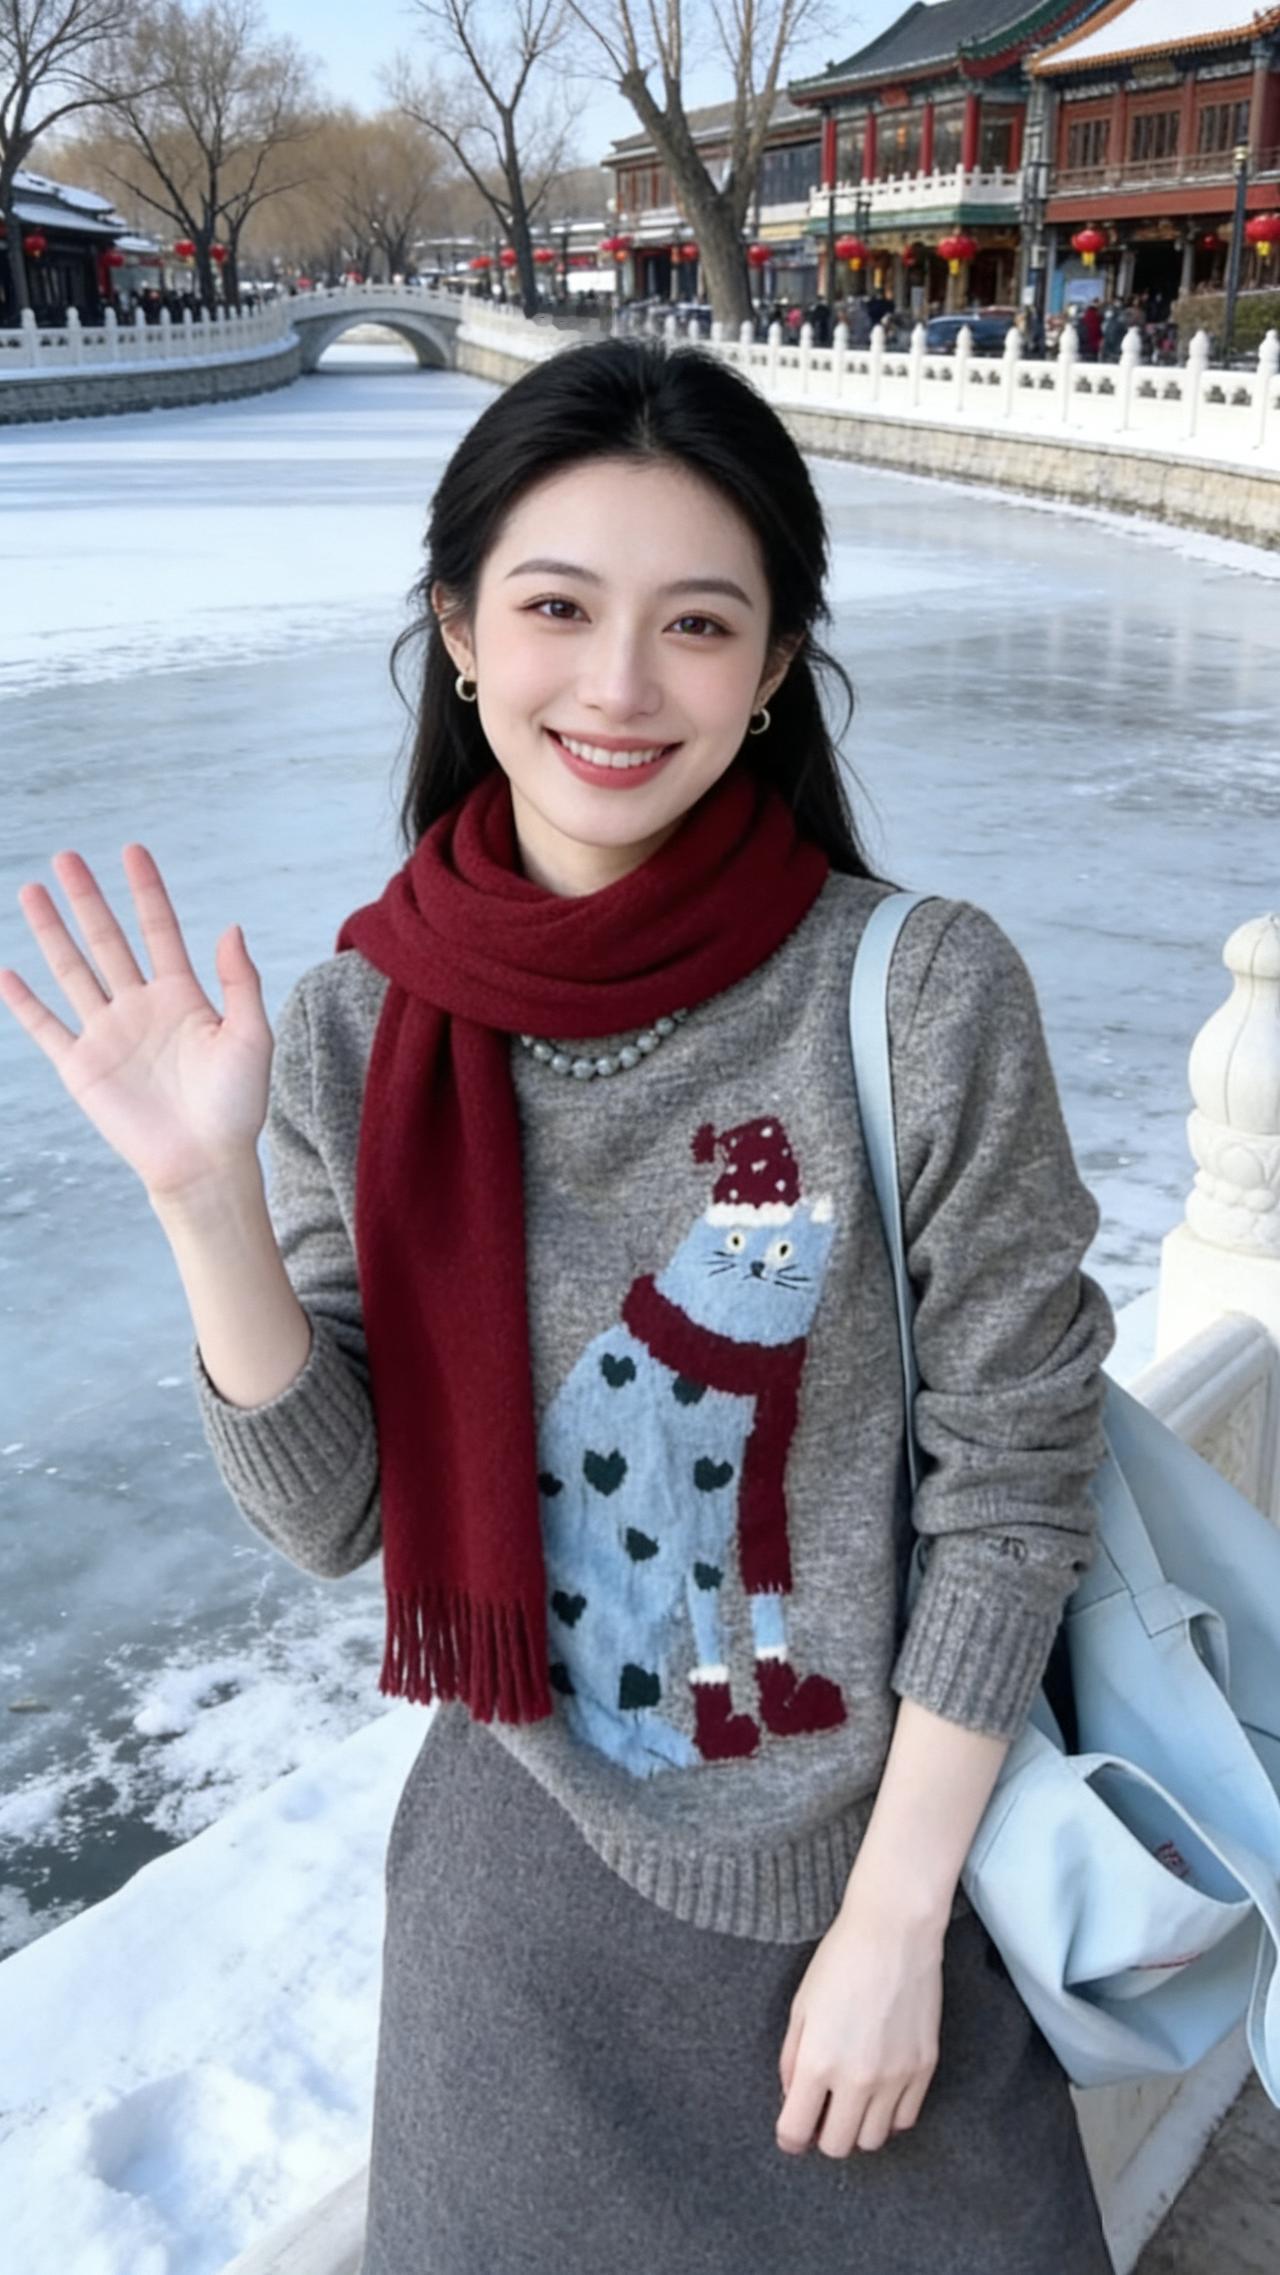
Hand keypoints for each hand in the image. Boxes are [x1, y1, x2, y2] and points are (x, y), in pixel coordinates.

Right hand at [0, 844, 271, 1203]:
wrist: (204, 1162)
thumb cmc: (235, 1106)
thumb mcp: (250, 1037)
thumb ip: (240, 982)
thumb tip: (230, 926)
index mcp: (183, 996)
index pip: (159, 930)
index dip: (146, 891)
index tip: (133, 851)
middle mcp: (140, 1007)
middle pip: (108, 940)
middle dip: (87, 899)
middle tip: (66, 856)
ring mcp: (108, 1034)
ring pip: (72, 970)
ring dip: (52, 932)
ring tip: (32, 892)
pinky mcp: (82, 1066)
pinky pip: (45, 1027)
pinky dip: (22, 1002)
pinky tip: (5, 973)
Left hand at [776, 1888, 942, 2158]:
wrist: (894, 1931)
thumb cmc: (840, 1960)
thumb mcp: (801, 2007)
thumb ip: (791, 2060)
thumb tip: (793, 2099)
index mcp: (817, 2062)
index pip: (795, 2132)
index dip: (789, 2136)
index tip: (792, 2129)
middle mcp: (857, 2079)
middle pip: (836, 2147)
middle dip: (822, 2135)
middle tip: (822, 2111)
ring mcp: (895, 2077)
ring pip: (873, 2141)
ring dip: (857, 2127)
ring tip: (852, 2100)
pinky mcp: (925, 2069)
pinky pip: (905, 2120)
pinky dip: (890, 2115)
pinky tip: (881, 2090)